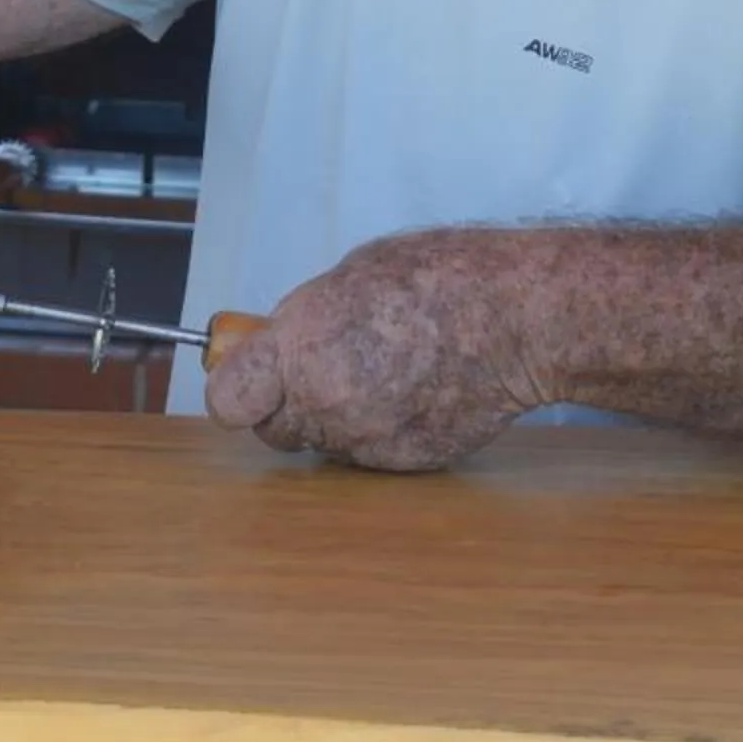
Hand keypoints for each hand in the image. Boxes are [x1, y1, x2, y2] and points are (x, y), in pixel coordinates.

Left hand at [202, 229, 545, 471]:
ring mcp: (365, 441)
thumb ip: (306, 321)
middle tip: (324, 371)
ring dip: (338, 419)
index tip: (247, 379)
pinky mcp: (404, 463)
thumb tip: (285, 344)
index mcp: (299, 349)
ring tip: (384, 375)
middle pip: (275, 430)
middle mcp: (324, 404)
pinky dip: (381, 432)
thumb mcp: (349, 278)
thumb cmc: (438, 280)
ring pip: (325, 444)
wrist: (514, 320)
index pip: (228, 401)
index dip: (235, 390)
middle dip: (288, 405)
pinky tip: (413, 394)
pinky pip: (371, 455)